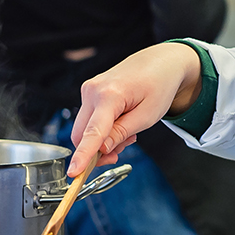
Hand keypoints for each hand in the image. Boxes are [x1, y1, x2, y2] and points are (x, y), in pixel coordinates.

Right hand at [69, 43, 200, 175]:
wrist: (161, 62)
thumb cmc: (159, 85)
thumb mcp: (147, 115)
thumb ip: (121, 133)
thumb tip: (101, 150)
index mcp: (110, 95)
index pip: (92, 132)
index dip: (83, 156)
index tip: (74, 173)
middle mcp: (93, 90)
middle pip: (82, 134)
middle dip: (98, 150)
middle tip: (121, 151)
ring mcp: (89, 89)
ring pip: (85, 129)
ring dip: (102, 139)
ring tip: (128, 132)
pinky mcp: (90, 92)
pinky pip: (89, 119)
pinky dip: (102, 128)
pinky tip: (121, 123)